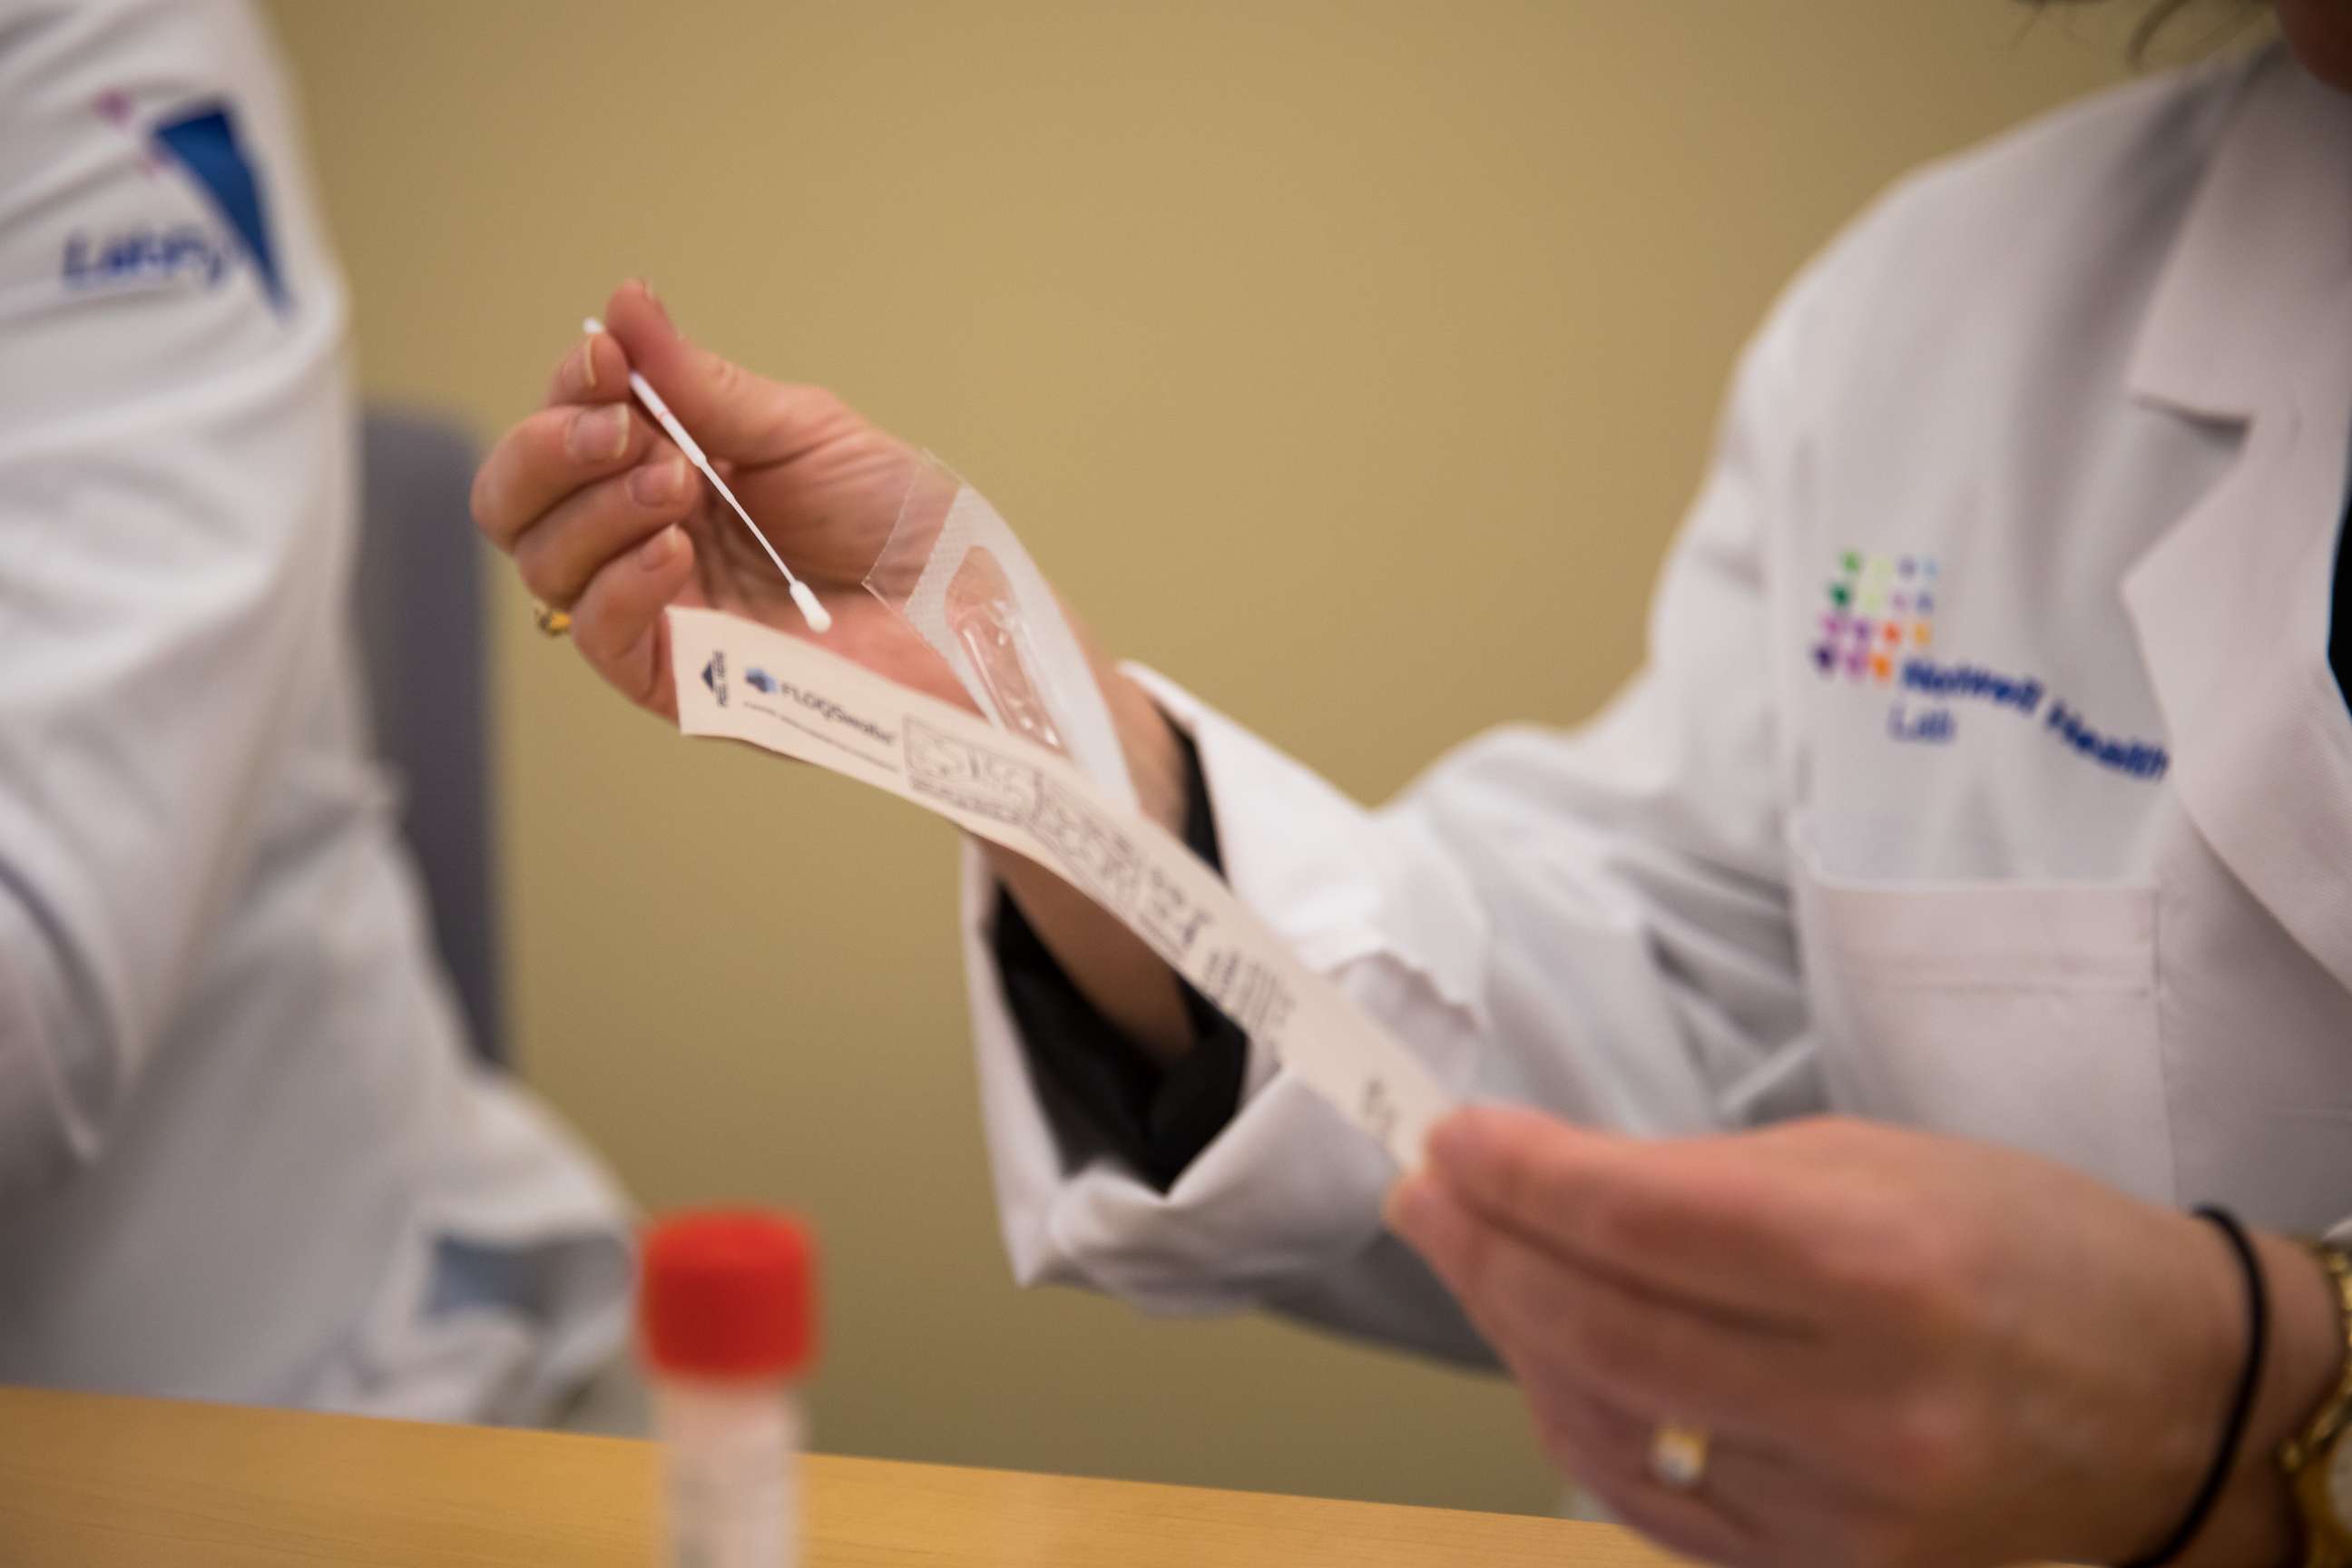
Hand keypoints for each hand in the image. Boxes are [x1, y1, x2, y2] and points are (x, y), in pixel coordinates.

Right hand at [470, 279, 964, 719]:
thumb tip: (625, 302)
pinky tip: (672, 551)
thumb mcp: (801, 431)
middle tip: (622, 428)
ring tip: (679, 486)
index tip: (607, 360)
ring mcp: (659, 612)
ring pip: (546, 563)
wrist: (968, 615)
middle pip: (518, 500)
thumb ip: (702, 383)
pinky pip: (600, 637)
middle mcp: (645, 538)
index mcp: (667, 468)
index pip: (564, 426)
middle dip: (549, 449)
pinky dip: (619, 584)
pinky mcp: (683, 682)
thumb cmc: (901, 526)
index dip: (568, 388)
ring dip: (595, 510)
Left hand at [1385, 1109, 2328, 1567]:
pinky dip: (1578, 1426)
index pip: (1635, 1222)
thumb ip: (1700, 1182)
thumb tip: (1541, 1185)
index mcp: (1881, 1266)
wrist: (2173, 1402)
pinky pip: (1652, 1505)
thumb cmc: (2022, 1247)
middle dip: (1485, 1250)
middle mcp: (1865, 1407)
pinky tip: (1543, 1360)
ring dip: (1512, 1336)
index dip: (1518, 1177)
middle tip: (1427, 1193)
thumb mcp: (1873, 1163)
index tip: (1450, 1138)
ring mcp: (1847, 1515)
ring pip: (1605, 1427)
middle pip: (1599, 1329)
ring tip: (1473, 1261)